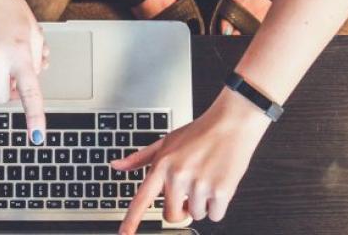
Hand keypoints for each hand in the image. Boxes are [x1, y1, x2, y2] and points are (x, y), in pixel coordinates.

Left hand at [112, 88, 271, 232]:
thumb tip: (116, 165)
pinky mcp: (221, 191)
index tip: (124, 234)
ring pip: (196, 215)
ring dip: (202, 204)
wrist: (231, 123)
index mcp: (162, 165)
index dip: (132, 220)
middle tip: (189, 193)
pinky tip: (218, 183)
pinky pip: (215, 216)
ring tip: (206, 178)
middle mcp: (178, 176)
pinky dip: (218, 206)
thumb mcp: (165, 142)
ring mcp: (199, 184)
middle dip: (180, 210)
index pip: (142, 198)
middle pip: (171, 215)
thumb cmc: (199, 133)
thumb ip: (139, 158)